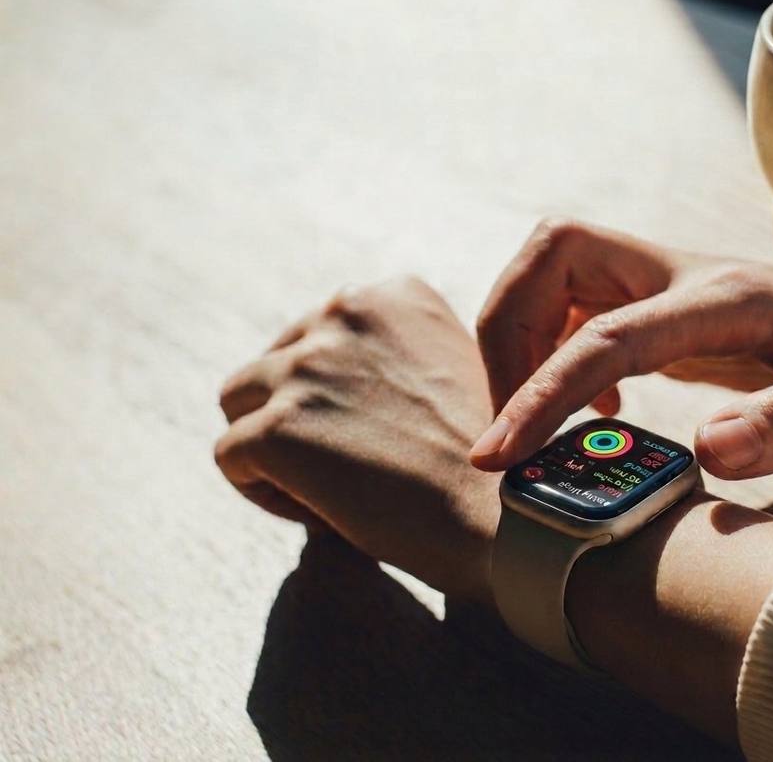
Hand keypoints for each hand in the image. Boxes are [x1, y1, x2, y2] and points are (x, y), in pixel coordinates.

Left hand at [214, 276, 499, 602]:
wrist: (502, 518)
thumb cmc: (488, 463)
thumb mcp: (456, 369)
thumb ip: (396, 353)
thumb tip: (340, 381)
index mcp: (392, 294)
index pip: (319, 332)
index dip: (335, 390)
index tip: (373, 430)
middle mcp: (347, 313)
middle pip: (273, 361)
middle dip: (297, 412)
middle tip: (348, 465)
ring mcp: (308, 367)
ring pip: (239, 402)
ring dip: (272, 445)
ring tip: (326, 487)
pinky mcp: (279, 427)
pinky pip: (229, 456)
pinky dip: (262, 490)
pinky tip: (319, 510)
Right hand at [471, 219, 772, 478]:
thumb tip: (708, 450)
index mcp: (726, 298)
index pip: (607, 333)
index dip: (541, 391)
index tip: (498, 453)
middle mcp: (686, 273)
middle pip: (553, 253)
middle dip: (508, 330)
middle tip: (514, 422)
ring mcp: (673, 282)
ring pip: (554, 268)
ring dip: (524, 335)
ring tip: (544, 417)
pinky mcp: (668, 302)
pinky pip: (580, 303)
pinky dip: (557, 348)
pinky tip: (599, 410)